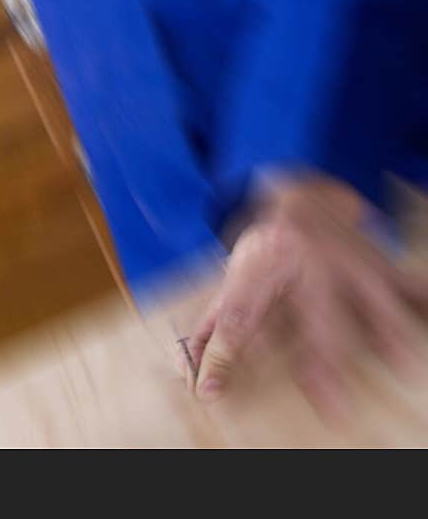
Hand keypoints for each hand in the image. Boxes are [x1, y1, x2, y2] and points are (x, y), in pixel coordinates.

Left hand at [186, 177, 427, 417]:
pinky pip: (404, 280)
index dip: (223, 352)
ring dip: (386, 329)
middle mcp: (303, 262)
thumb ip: (212, 330)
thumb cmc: (263, 250)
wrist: (299, 194)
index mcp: (259, 267)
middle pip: (314, 313)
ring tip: (402, 364)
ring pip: (367, 293)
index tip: (213, 388)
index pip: (238, 315)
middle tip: (335, 406)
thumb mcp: (232, 281)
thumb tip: (194, 379)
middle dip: (324, 358)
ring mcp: (345, 258)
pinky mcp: (376, 260)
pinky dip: (421, 297)